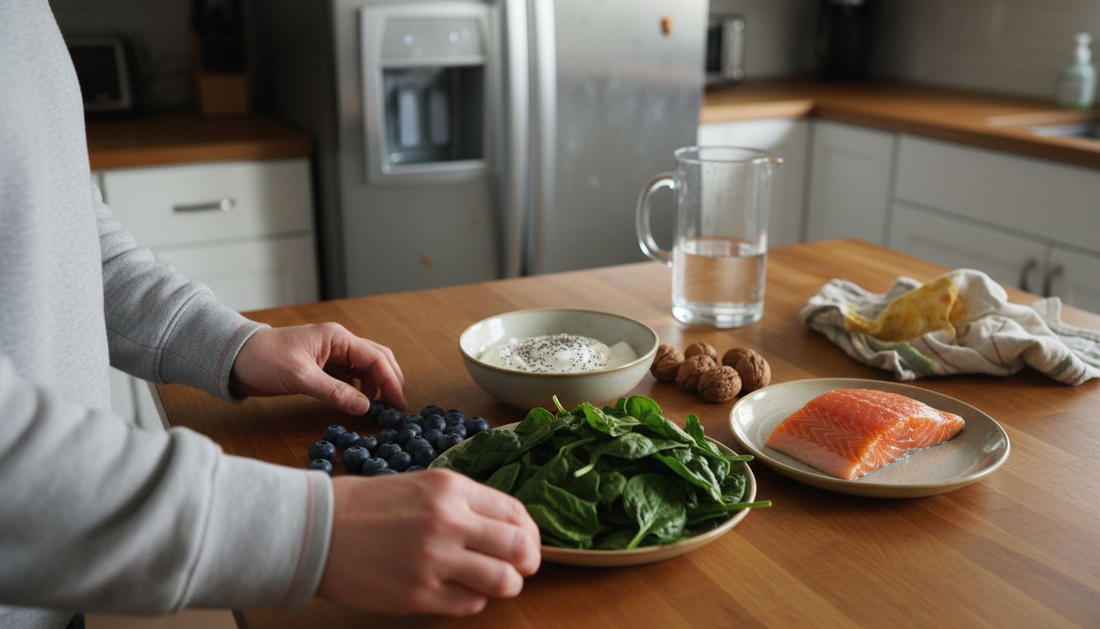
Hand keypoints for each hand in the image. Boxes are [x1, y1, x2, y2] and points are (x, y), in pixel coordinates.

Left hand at [230, 323, 405, 414]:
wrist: (234, 358)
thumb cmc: (264, 360)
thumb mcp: (300, 378)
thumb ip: (335, 392)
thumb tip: (366, 407)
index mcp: (337, 338)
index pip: (375, 358)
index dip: (391, 381)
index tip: (399, 404)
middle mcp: (338, 343)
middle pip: (376, 359)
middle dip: (390, 381)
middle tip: (397, 407)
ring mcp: (331, 355)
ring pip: (365, 368)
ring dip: (376, 386)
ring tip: (379, 408)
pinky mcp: (323, 367)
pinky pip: (350, 377)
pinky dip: (360, 389)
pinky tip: (360, 403)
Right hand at [317, 470, 540, 615]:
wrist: (317, 528)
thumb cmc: (369, 505)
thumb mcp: (423, 485)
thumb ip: (466, 504)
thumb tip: (509, 529)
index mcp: (452, 489)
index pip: (516, 513)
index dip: (530, 533)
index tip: (525, 543)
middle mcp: (449, 521)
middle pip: (521, 548)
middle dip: (528, 562)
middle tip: (519, 568)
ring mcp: (435, 560)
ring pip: (504, 581)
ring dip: (506, 585)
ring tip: (493, 583)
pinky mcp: (418, 594)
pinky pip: (470, 604)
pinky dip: (473, 600)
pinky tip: (457, 591)